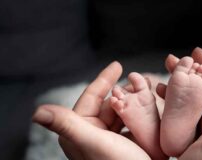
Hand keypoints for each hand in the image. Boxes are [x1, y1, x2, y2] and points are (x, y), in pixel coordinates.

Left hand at [32, 62, 150, 159]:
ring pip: (122, 110)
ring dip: (135, 99)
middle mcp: (92, 133)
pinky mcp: (125, 141)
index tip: (118, 65)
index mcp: (80, 131)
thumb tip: (37, 112)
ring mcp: (110, 137)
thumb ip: (68, 125)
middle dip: (125, 91)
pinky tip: (150, 104)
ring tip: (149, 90)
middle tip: (143, 80)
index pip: (91, 98)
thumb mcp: (94, 143)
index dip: (104, 80)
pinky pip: (133, 119)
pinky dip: (141, 111)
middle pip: (110, 102)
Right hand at [157, 47, 201, 158]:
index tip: (196, 51)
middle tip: (172, 59)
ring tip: (162, 73)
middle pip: (201, 88)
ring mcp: (197, 126)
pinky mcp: (184, 134)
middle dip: (187, 71)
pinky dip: (166, 100)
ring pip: (187, 98)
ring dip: (175, 84)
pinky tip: (156, 94)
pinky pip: (176, 111)